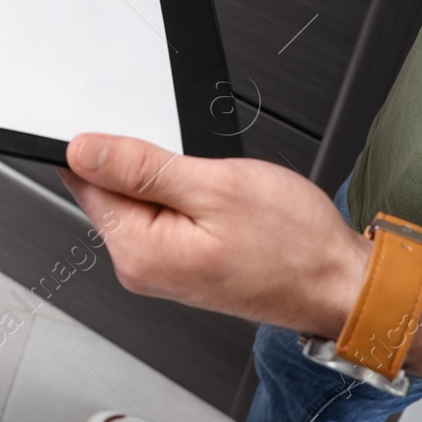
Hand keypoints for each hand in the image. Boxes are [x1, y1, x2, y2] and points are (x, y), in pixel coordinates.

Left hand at [58, 133, 368, 335]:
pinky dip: (184, 195)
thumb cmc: (293, 245)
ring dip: (170, 179)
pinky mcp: (178, 262)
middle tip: (199, 169)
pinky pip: (161, 213)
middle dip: (145, 163)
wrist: (337, 282)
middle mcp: (140, 267)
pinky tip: (218, 201)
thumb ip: (140, 167)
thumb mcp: (215, 186)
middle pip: (109, 188)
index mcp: (139, 251)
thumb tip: (83, 150)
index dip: (107, 146)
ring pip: (139, 197)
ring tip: (216, 188)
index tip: (145, 138)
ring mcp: (159, 267)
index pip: (84, 180)